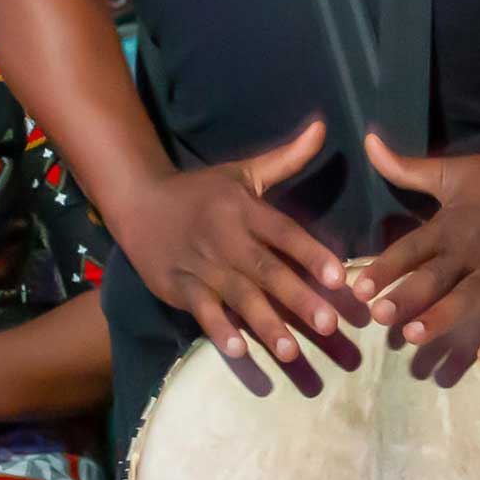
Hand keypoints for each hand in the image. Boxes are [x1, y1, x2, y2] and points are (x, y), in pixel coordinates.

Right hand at [117, 122, 344, 363]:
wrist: (140, 202)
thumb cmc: (201, 191)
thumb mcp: (243, 172)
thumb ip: (286, 158)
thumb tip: (322, 128)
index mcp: (243, 208)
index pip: (283, 233)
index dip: (311, 254)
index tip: (339, 278)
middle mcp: (225, 237)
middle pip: (266, 270)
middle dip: (298, 298)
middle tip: (329, 325)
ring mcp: (201, 264)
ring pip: (238, 296)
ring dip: (265, 323)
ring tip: (291, 351)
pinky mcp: (179, 286)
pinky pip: (202, 310)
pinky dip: (219, 329)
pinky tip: (238, 351)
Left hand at [352, 135, 479, 360]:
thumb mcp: (452, 170)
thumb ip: (406, 168)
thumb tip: (368, 141)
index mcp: (450, 222)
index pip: (411, 248)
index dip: (384, 267)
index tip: (357, 289)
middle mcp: (472, 247)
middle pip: (435, 275)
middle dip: (406, 296)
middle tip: (379, 318)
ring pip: (470, 295)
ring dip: (443, 316)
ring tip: (416, 335)